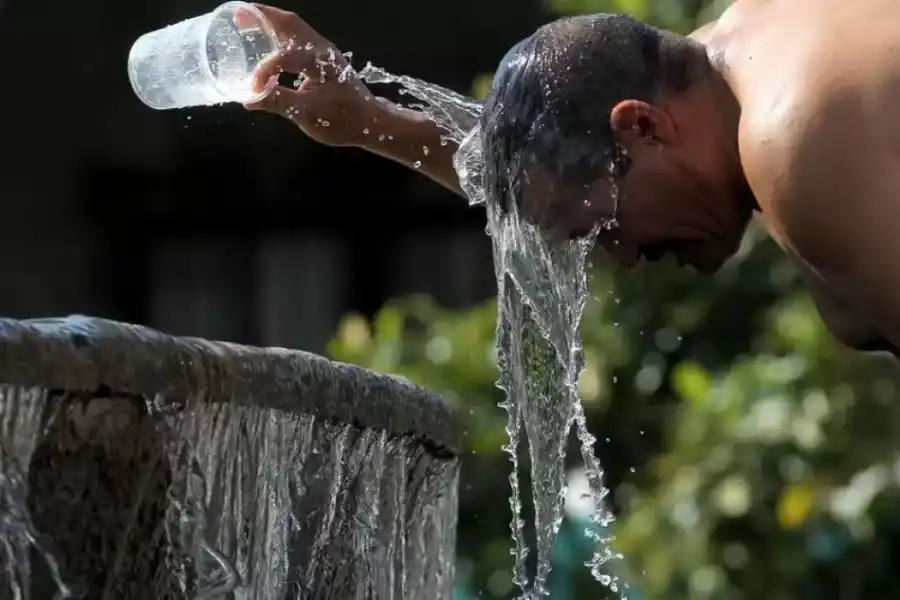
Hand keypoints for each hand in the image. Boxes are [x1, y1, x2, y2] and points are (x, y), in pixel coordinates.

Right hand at [241, 4, 377, 146]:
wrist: (369, 121)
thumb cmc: (342, 119)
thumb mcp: (308, 115)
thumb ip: (278, 103)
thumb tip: (248, 98)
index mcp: (319, 62)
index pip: (284, 57)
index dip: (264, 70)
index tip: (252, 88)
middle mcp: (322, 49)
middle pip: (289, 23)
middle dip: (262, 17)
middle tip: (237, 16)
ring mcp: (324, 51)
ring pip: (294, 27)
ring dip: (270, 22)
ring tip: (246, 22)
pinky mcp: (324, 58)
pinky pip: (298, 37)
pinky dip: (279, 34)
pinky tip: (267, 42)